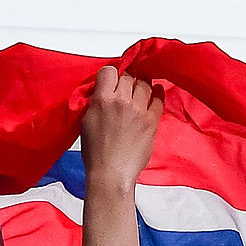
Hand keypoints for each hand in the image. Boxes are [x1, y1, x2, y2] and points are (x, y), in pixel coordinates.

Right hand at [80, 65, 164, 188]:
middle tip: (127, 84)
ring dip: (143, 83)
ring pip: (145, 84)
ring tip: (142, 86)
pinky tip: (157, 92)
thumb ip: (96, 102)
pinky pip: (159, 99)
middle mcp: (122, 101)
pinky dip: (158, 93)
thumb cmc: (96, 153)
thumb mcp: (86, 121)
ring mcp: (139, 111)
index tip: (113, 78)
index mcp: (102, 100)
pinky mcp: (152, 121)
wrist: (111, 173)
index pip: (109, 71)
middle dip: (127, 78)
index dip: (111, 73)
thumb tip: (104, 93)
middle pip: (129, 76)